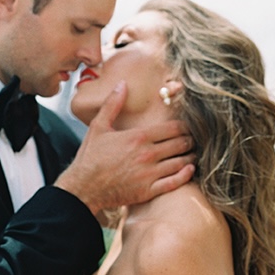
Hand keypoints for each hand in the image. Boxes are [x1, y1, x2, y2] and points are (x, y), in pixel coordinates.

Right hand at [55, 82, 195, 214]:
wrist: (83, 188)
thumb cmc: (90, 158)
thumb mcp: (98, 127)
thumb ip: (113, 104)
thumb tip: (122, 84)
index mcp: (139, 136)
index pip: (174, 128)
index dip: (184, 127)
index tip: (186, 127)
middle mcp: (148, 154)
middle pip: (181, 143)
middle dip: (189, 140)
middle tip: (191, 140)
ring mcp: (150, 174)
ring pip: (182, 162)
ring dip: (190, 156)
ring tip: (192, 154)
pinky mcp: (149, 191)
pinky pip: (176, 181)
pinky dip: (186, 174)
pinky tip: (189, 169)